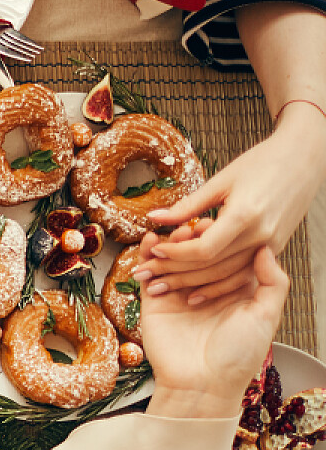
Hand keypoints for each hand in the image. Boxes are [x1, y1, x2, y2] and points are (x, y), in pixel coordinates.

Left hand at [137, 115, 325, 302]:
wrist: (304, 160)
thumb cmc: (262, 164)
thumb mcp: (220, 181)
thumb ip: (188, 205)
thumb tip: (153, 218)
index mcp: (245, 216)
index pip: (203, 249)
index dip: (175, 253)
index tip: (153, 252)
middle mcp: (260, 236)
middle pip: (212, 265)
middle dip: (174, 273)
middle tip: (144, 275)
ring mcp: (270, 245)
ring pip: (227, 274)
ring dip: (193, 283)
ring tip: (162, 285)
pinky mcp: (274, 248)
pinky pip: (243, 273)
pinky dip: (218, 283)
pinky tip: (196, 289)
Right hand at [142, 240, 287, 419]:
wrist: (202, 385)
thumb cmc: (238, 355)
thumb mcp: (267, 317)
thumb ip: (272, 282)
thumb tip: (265, 247)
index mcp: (233, 291)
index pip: (227, 254)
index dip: (222, 237)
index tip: (219, 221)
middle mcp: (205, 289)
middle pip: (197, 253)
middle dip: (193, 237)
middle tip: (193, 225)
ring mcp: (178, 295)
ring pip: (172, 260)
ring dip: (170, 243)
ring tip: (174, 232)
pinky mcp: (154, 304)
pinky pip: (148, 275)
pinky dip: (146, 256)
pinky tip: (150, 241)